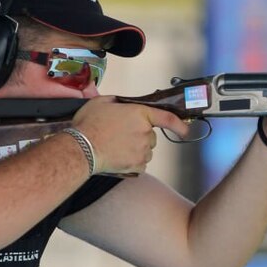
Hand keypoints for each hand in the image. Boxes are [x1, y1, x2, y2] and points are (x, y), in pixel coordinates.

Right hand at [71, 97, 190, 174]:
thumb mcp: (102, 102)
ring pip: (146, 151)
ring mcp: (143, 151)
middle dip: (140, 136)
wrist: (81, 148)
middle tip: (120, 136)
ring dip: (136, 149)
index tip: (186, 130)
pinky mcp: (138, 166)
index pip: (167, 118)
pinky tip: (117, 157)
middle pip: (151, 136)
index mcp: (140, 114)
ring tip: (116, 147)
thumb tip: (123, 104)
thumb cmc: (89, 124)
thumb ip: (119, 101)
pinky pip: (140, 164)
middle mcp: (146, 133)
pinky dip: (131, 162)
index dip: (179, 125)